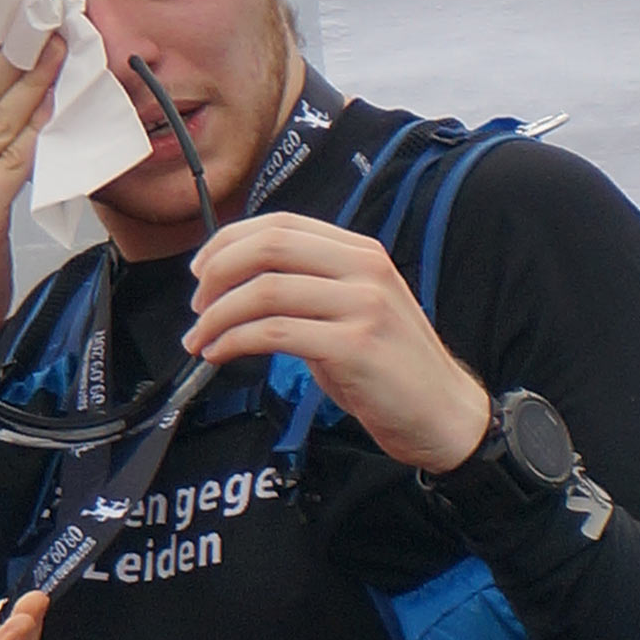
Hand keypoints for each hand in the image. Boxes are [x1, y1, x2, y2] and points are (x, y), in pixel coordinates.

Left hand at [184, 212, 489, 471]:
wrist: (442, 414)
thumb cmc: (389, 368)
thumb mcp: (351, 310)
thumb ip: (307, 288)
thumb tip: (236, 283)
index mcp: (359, 252)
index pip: (281, 224)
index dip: (229, 241)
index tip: (200, 270)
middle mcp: (364, 269)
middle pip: (269, 248)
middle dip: (217, 274)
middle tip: (197, 306)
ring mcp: (362, 305)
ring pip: (265, 291)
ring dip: (218, 315)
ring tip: (200, 339)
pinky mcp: (354, 346)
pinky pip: (274, 332)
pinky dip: (235, 341)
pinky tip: (221, 354)